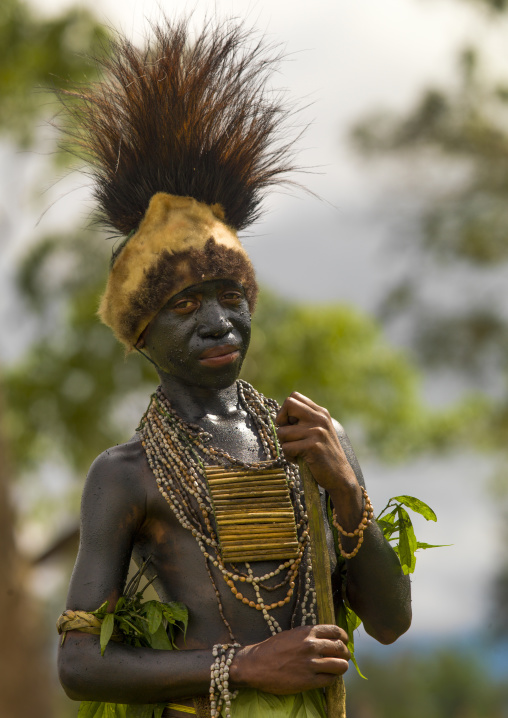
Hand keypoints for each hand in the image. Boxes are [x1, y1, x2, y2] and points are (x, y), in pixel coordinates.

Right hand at [229, 625, 349, 693]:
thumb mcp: (292, 634)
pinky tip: (327, 677)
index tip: (344, 641)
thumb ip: (309, 635)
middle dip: (345, 653)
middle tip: (342, 657)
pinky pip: (330, 680)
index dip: (343, 637)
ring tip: (337, 668)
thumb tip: (326, 639)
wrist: (256, 665)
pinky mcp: (308, 681)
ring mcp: (311, 664)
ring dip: (341, 667)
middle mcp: (311, 646)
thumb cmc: (272, 648)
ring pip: (340, 665)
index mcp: (307, 632)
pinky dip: (332, 678)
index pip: (336, 631)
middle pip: (341, 648)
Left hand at [276, 392, 356, 494]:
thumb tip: (280, 416)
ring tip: (297, 452)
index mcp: (321, 413)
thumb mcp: (318, 432)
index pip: (294, 396)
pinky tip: (300, 460)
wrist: (340, 476)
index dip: (285, 410)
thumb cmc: (323, 455)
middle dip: (281, 421)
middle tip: (288, 436)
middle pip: (288, 404)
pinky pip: (286, 448)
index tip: (289, 425)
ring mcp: (317, 431)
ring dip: (285, 444)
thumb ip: (304, 420)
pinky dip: (289, 457)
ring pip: (282, 432)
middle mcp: (320, 418)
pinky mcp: (313, 446)